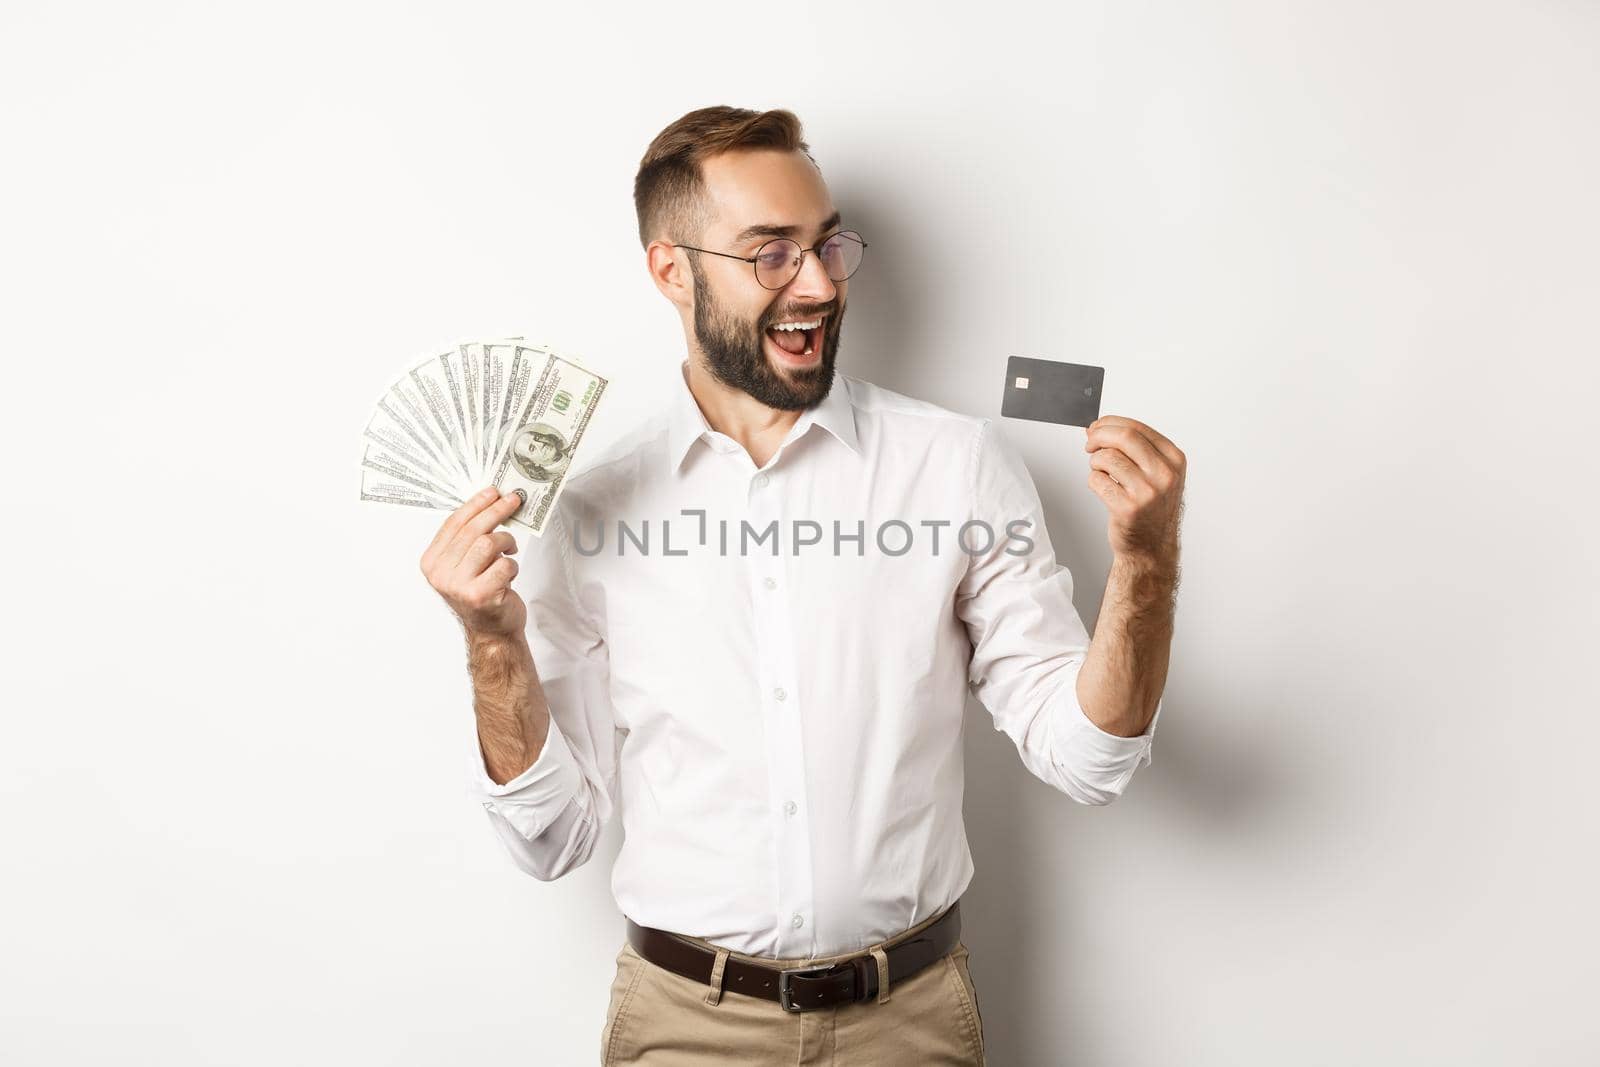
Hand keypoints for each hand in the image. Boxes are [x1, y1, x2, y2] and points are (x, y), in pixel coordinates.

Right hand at [420, 487, 527, 637]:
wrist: (491, 631)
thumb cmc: (481, 593)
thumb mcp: (465, 564)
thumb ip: (469, 538)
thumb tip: (491, 501)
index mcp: (432, 562)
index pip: (453, 523)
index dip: (476, 504)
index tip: (493, 492)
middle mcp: (440, 574)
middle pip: (472, 530)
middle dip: (496, 511)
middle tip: (513, 501)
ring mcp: (458, 586)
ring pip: (488, 544)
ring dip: (506, 542)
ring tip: (510, 550)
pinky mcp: (480, 596)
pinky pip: (504, 565)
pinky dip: (512, 566)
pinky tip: (509, 575)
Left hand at [1084, 415, 1185, 565]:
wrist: (1151, 547)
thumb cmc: (1151, 507)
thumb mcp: (1156, 473)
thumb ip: (1133, 448)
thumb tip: (1099, 428)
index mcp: (1174, 459)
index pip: (1136, 428)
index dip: (1109, 424)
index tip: (1096, 428)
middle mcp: (1165, 475)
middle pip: (1123, 437)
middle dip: (1099, 436)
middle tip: (1089, 444)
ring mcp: (1148, 492)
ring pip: (1107, 458)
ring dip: (1095, 463)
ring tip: (1102, 473)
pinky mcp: (1128, 508)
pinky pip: (1097, 481)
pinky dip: (1094, 481)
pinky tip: (1104, 489)